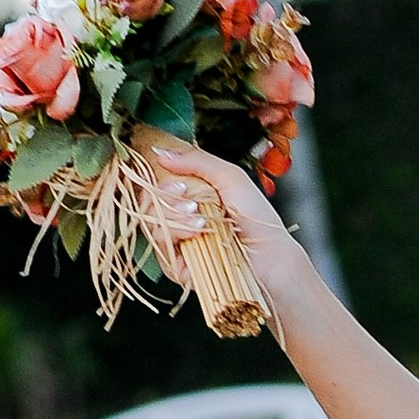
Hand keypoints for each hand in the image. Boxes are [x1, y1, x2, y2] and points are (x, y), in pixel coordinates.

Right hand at [137, 132, 305, 298]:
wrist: (271, 254)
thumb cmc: (257, 217)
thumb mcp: (230, 177)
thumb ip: (196, 160)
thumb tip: (159, 151)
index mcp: (189, 197)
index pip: (156, 184)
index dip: (158, 179)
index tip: (178, 181)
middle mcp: (179, 219)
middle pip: (148, 202)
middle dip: (165, 196)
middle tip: (190, 198)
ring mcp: (176, 243)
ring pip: (151, 223)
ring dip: (174, 215)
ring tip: (201, 218)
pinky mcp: (177, 266)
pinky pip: (161, 246)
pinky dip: (177, 233)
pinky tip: (198, 231)